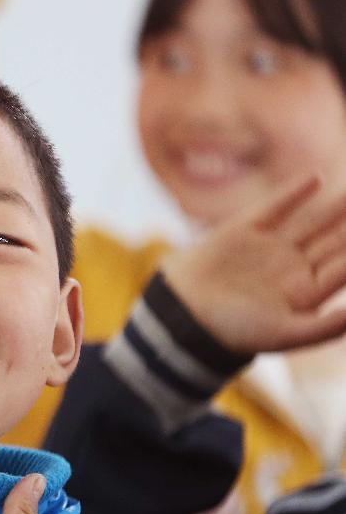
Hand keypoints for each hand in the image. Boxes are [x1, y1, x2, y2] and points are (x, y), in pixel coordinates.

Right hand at [162, 177, 345, 353]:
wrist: (184, 315)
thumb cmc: (235, 331)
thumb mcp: (285, 334)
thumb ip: (327, 326)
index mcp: (306, 293)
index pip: (344, 267)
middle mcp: (292, 268)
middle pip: (334, 241)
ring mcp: (269, 248)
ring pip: (312, 222)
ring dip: (336, 207)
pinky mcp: (244, 231)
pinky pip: (275, 207)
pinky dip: (294, 193)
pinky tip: (316, 179)